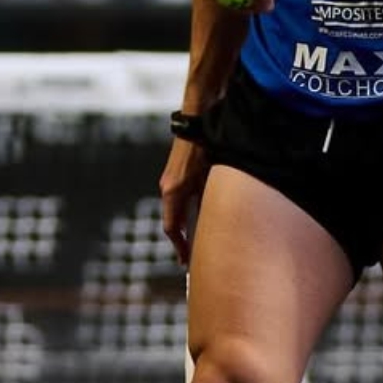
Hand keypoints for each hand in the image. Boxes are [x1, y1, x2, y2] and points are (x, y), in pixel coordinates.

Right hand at [159, 136, 209, 265]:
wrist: (196, 120)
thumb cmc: (205, 148)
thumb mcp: (209, 178)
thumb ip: (208, 201)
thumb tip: (214, 224)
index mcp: (174, 192)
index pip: (172, 228)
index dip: (179, 246)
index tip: (185, 261)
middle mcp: (168, 188)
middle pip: (172, 222)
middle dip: (181, 240)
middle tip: (189, 257)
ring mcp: (169, 181)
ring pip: (175, 211)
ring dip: (184, 226)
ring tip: (194, 241)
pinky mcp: (174, 175)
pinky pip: (177, 200)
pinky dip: (185, 212)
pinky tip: (197, 216)